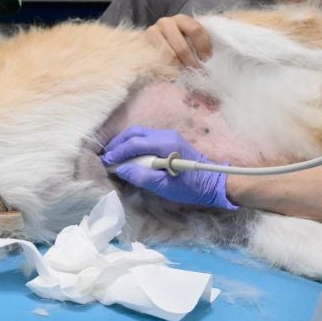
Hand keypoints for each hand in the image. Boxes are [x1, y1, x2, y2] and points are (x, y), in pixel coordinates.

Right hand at [100, 127, 237, 209]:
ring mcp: (168, 136)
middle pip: (134, 133)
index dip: (117, 152)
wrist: (216, 183)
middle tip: (105, 158)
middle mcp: (166, 135)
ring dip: (124, 144)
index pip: (135, 143)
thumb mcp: (165, 187)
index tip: (104, 162)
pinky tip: (127, 156)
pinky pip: (145, 138)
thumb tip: (120, 170)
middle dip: (117, 144)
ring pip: (139, 134)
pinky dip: (133, 145)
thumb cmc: (192, 187)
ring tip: (113, 157)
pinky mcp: (169, 141)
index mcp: (166, 144)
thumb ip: (142, 177)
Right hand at [144, 14, 212, 69]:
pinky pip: (158, 61)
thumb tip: (225, 39)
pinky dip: (168, 69)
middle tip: (197, 72)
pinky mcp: (144, 46)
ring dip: (179, 68)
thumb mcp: (193, 38)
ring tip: (185, 73)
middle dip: (191, 63)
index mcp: (182, 19)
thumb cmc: (181, 43)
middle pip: (182, 47)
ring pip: (169, 56)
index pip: (196, 30)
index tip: (207, 60)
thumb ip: (204, 39)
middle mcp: (166, 22)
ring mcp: (152, 33)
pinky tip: (174, 73)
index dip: (204, 48)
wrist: (155, 45)